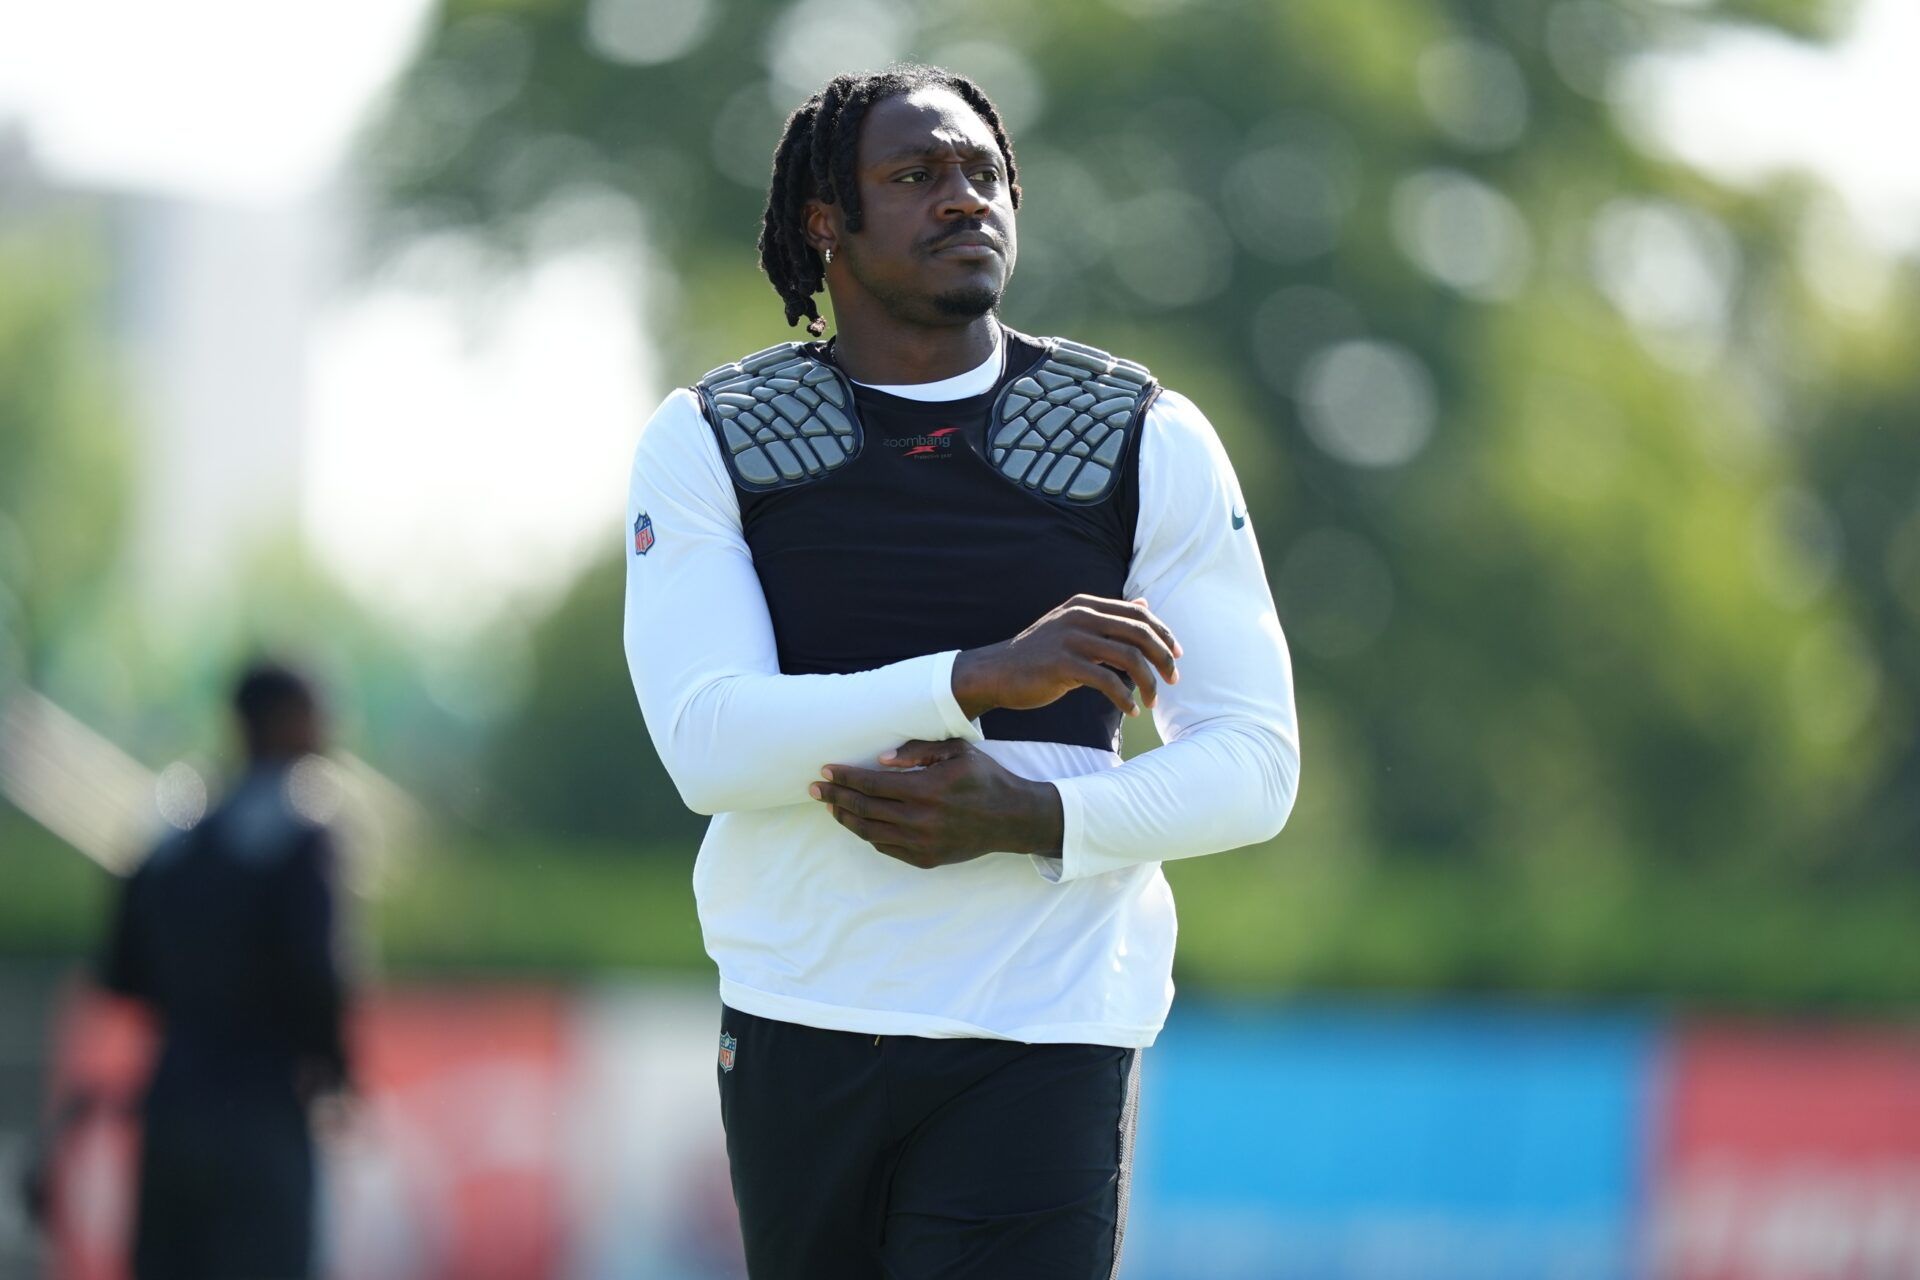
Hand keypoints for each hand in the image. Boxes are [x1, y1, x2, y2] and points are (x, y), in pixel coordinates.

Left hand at [810, 739, 1062, 869]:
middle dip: (835, 796)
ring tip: (831, 805)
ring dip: (845, 817)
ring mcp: (922, 843)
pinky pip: (886, 847)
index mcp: (926, 789)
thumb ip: (917, 751)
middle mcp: (921, 819)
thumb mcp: (956, 752)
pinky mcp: (925, 859)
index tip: (826, 770)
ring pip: (870, 831)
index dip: (845, 777)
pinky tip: (858, 821)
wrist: (1012, 818)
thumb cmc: (984, 778)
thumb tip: (880, 760)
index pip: (871, 783)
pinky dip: (867, 834)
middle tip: (815, 787)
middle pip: (864, 808)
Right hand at [951, 594, 1180, 720]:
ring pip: (1129, 657)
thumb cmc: (1040, 654)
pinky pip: (1108, 681)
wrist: (997, 672)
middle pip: (1139, 633)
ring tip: (1152, 702)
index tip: (1177, 656)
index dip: (1164, 634)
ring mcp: (1071, 639)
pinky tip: (1131, 710)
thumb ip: (1109, 618)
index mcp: (1086, 605)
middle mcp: (1081, 616)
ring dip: (1148, 683)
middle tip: (1173, 681)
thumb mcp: (1075, 628)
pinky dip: (1125, 698)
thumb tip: (1144, 603)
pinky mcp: (1063, 664)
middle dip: (1163, 659)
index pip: (1139, 614)